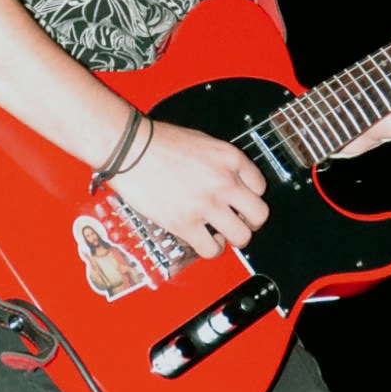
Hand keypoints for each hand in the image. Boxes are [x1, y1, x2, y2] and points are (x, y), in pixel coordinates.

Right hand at [112, 118, 270, 258]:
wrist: (130, 148)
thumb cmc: (157, 142)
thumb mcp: (201, 142)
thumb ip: (220, 163)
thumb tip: (228, 180)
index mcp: (230, 159)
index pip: (261, 186)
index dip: (251, 197)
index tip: (242, 202)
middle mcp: (224, 182)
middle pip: (259, 214)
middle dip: (251, 222)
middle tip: (240, 223)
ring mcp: (207, 204)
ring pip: (242, 237)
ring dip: (233, 238)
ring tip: (220, 234)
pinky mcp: (186, 223)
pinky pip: (212, 249)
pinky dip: (210, 248)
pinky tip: (203, 239)